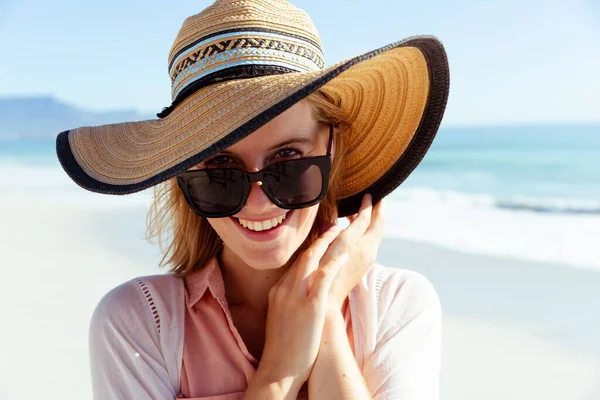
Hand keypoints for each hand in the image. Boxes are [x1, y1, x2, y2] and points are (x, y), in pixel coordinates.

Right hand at [257, 226, 349, 390]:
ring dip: (326, 242)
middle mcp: (285, 289)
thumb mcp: (281, 317)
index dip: (310, 247)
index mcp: (278, 291)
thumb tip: (300, 294)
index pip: (295, 262)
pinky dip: (332, 263)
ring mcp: (296, 296)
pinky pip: (322, 277)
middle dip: (319, 238)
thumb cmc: (284, 347)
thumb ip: (289, 301)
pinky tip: (343, 256)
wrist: (279, 368)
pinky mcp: (310, 306)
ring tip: (339, 230)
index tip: (321, 237)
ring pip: (311, 259)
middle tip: (332, 226)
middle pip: (303, 255)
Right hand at [320, 194, 384, 311]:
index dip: (367, 205)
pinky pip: (371, 242)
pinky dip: (368, 231)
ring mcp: (367, 258)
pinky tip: (357, 230)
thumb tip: (337, 223)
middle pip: (378, 225)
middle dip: (379, 210)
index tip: (368, 194)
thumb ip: (334, 232)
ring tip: (366, 211)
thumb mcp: (328, 247)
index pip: (367, 217)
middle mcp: (367, 249)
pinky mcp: (364, 265)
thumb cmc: (321, 272)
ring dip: (373, 221)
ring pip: (376, 234)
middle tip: (378, 198)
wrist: (328, 300)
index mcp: (357, 242)